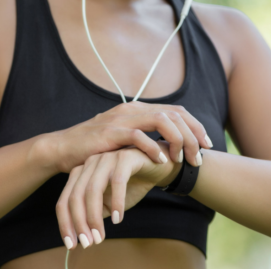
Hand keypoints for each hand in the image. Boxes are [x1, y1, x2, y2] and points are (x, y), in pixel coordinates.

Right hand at [39, 101, 211, 173]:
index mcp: (139, 109)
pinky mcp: (109, 133)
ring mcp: (121, 119)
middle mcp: (133, 109)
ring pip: (160, 120)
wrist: (62, 149)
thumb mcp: (125, 139)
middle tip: (200, 157)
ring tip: (184, 160)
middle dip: (193, 135)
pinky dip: (153, 147)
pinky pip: (137, 136)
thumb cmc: (96, 148)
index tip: (207, 144)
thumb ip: (146, 136)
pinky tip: (162, 160)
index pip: (176, 111)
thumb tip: (173, 146)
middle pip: (174, 114)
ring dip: (177, 140)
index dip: (196, 126)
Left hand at [55, 141, 183, 248]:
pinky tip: (119, 218)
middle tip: (88, 243)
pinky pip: (117, 181)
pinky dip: (117, 202)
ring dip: (95, 216)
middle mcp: (90, 163)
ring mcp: (107, 158)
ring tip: (100, 235)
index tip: (71, 244)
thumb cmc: (131, 184)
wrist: (158, 166)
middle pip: (76, 196)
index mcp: (82, 173)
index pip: (65, 200)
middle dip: (80, 223)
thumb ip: (95, 213)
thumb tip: (81, 235)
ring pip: (93, 189)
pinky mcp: (125, 157)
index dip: (66, 224)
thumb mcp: (109, 203)